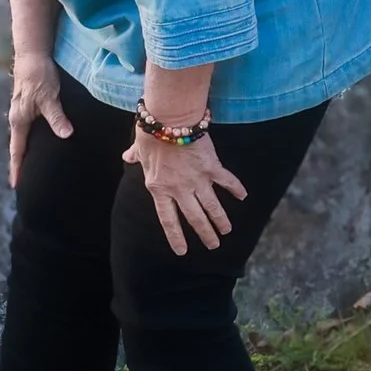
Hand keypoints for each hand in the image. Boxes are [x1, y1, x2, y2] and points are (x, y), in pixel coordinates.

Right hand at [7, 53, 73, 187]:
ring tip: (31, 165)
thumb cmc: (39, 74)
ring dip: (25, 150)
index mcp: (19, 119)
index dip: (17, 168)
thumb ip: (57, 117)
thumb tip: (66, 135)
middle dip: (20, 163)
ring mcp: (22, 110)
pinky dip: (31, 138)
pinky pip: (28, 127)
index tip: (15, 185)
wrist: (32, 54)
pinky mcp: (28, 104)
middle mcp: (18, 117)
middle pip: (18, 146)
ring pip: (23, 136)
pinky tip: (40, 140)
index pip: (17, 150)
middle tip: (23, 181)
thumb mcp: (50, 97)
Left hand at [123, 132, 249, 254]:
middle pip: (194, 217)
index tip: (182, 251)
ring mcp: (196, 179)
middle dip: (205, 234)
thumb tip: (127, 156)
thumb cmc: (150, 133)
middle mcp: (179, 188)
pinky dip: (236, 189)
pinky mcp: (211, 167)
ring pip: (212, 206)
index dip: (175, 236)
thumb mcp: (139, 149)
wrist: (168, 119)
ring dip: (220, 219)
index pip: (168, 219)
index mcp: (159, 188)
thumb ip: (135, 156)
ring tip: (226, 230)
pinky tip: (243, 196)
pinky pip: (227, 181)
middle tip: (213, 245)